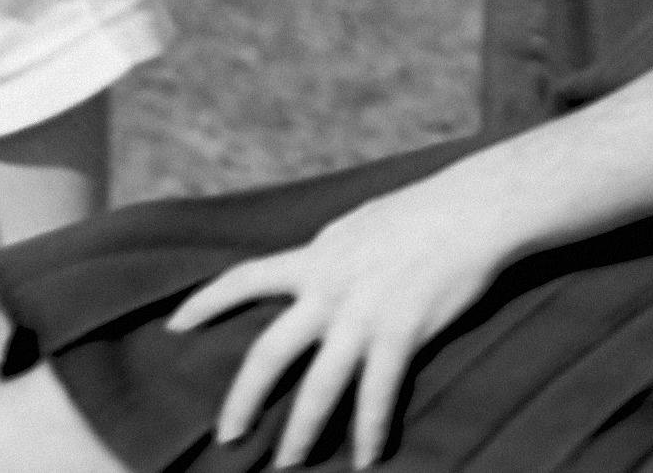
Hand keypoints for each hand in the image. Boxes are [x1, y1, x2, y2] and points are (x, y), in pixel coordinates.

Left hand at [176, 162, 528, 469]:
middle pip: (269, 353)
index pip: (247, 277)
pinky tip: (367, 457)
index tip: (174, 325)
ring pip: (319, 387)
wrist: (477, 206)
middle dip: (243, 401)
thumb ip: (332, 252)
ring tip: (287, 464)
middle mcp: (331, 288)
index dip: (206, 301)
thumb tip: (313, 269)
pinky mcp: (402, 332)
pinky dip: (371, 431)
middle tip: (228, 438)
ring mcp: (365, 313)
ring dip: (301, 432)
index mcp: (318, 257)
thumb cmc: (426, 210)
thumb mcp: (362, 223)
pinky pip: (378, 395)